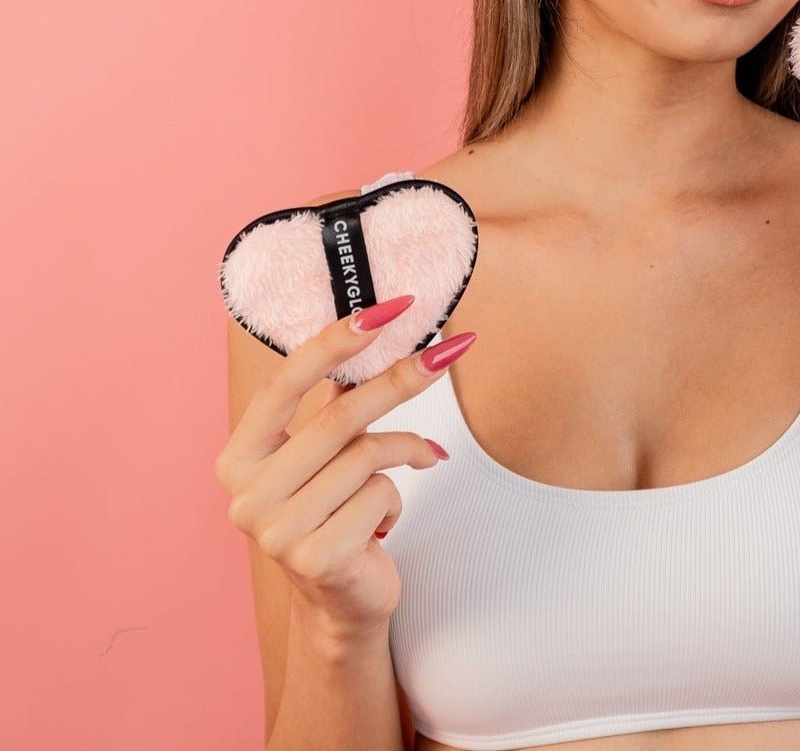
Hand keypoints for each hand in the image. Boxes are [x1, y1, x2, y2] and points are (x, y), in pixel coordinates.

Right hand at [214, 298, 475, 640]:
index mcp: (239, 457)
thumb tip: (375, 324)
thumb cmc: (334, 509)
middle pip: (339, 415)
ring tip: (408, 465)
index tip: (387, 310)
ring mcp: (276, 531)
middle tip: (449, 351)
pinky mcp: (315, 559)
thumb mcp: (324, 452)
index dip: (334, 343)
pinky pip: (380, 495)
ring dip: (403, 452)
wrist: (340, 600)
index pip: (284, 384)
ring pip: (367, 455)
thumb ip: (334, 397)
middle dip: (400, 379)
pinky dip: (395, 500)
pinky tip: (381, 525)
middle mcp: (246, 494)